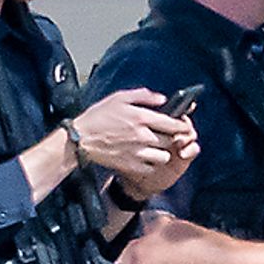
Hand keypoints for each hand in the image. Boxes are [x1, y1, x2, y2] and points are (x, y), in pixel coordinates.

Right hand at [70, 89, 191, 191]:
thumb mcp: (119, 98)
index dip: (182, 125)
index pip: (173, 123)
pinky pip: (151, 168)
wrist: (80, 139)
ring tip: (155, 147)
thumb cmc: (98, 117)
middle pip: (171, 141)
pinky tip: (144, 157)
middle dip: (171, 138)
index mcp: (141, 118)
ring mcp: (137, 153)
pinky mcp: (131, 166)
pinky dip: (150, 164)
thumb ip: (144, 96)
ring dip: (162, 152)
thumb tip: (162, 99)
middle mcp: (142, 136)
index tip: (183, 126)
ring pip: (164, 156)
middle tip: (166, 136)